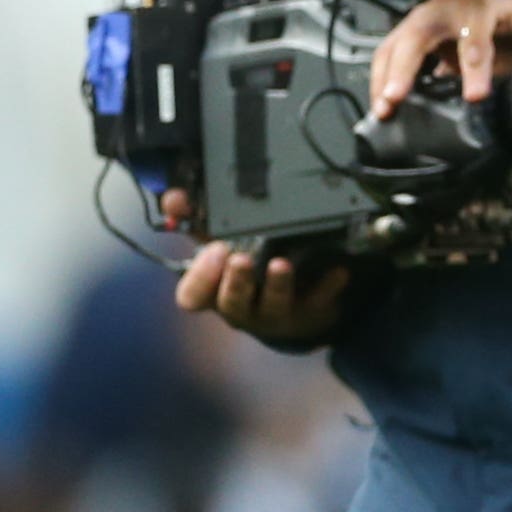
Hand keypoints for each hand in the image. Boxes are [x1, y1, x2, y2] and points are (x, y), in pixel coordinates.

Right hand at [171, 230, 352, 345]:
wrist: (289, 306)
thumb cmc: (246, 271)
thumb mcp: (219, 246)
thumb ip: (197, 221)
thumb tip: (174, 197)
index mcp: (215, 293)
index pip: (193, 297)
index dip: (199, 278)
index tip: (213, 250)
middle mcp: (242, 307)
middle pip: (232, 303)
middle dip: (235, 282)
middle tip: (240, 258)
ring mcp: (275, 313)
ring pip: (273, 305)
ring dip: (277, 284)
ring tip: (282, 263)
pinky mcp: (309, 311)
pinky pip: (319, 301)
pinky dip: (327, 286)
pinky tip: (337, 271)